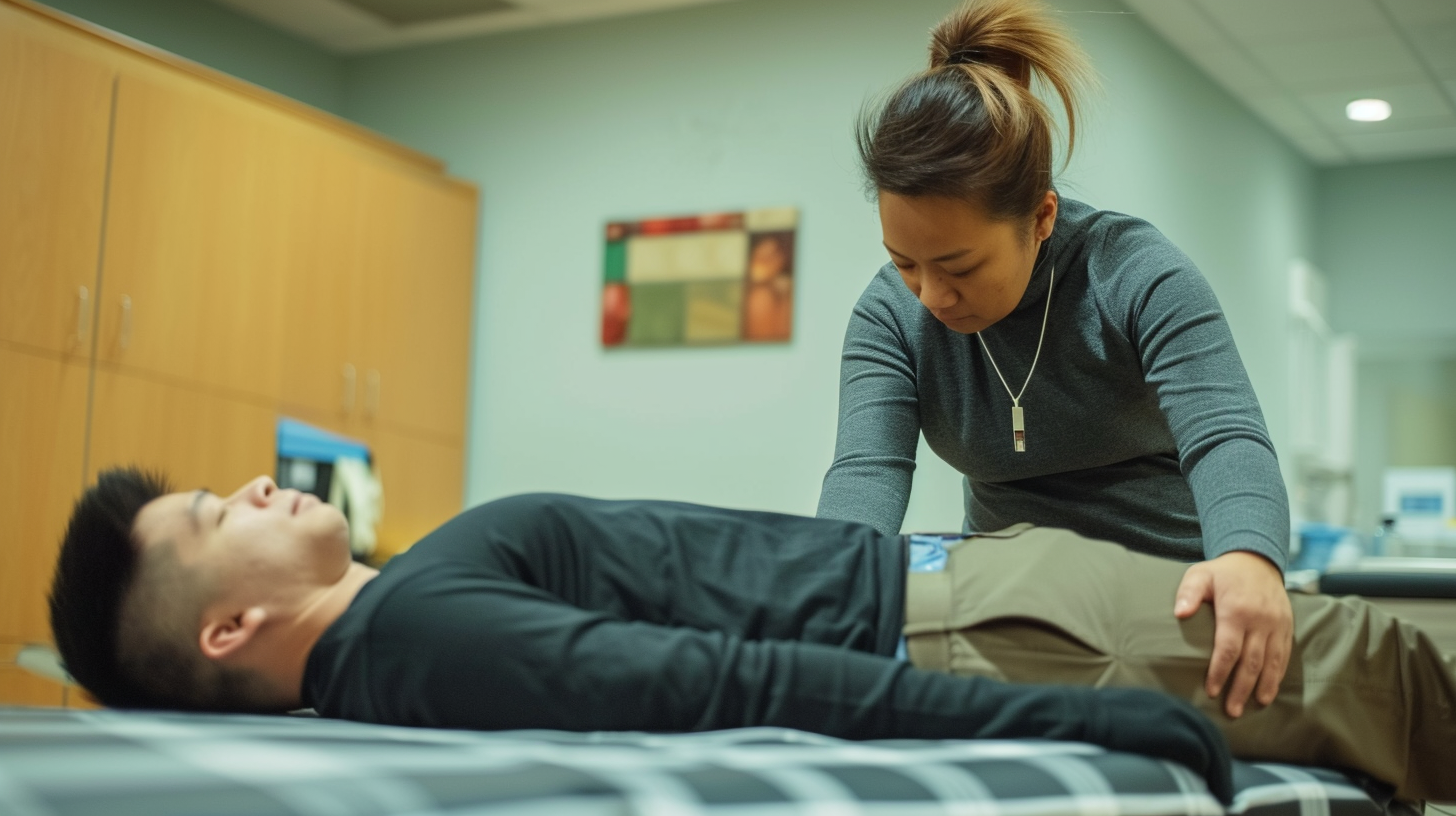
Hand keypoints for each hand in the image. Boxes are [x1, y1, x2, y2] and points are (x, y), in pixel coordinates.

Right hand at [1087, 687, 1233, 803]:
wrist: (1078, 714)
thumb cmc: (1090, 723)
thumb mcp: (1122, 720)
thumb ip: (1142, 730)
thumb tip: (1153, 753)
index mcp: (1161, 702)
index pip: (1197, 727)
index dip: (1208, 753)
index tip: (1211, 774)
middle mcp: (1173, 705)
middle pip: (1211, 736)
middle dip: (1221, 766)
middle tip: (1225, 791)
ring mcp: (1174, 717)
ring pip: (1212, 747)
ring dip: (1220, 774)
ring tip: (1222, 797)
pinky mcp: (1173, 732)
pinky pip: (1202, 755)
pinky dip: (1211, 775)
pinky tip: (1212, 793)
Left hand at [1174, 551, 1292, 718]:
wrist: (1257, 560)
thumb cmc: (1222, 572)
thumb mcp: (1200, 574)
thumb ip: (1189, 593)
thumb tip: (1179, 613)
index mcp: (1236, 610)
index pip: (1228, 649)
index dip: (1220, 672)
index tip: (1212, 691)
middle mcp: (1260, 620)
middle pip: (1251, 661)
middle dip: (1241, 688)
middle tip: (1231, 711)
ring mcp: (1276, 624)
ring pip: (1272, 662)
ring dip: (1263, 687)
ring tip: (1254, 706)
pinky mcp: (1287, 626)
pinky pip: (1284, 655)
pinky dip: (1278, 675)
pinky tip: (1269, 691)